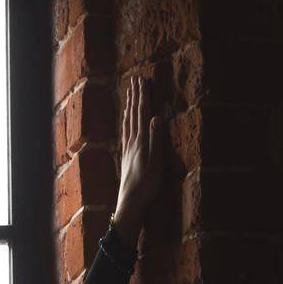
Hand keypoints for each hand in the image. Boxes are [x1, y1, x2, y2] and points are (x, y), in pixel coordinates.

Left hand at [114, 76, 167, 239]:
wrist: (130, 203)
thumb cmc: (146, 185)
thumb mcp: (155, 161)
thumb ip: (156, 138)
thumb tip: (157, 116)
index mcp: (141, 141)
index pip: (142, 113)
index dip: (143, 96)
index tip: (143, 81)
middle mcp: (132, 142)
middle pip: (133, 114)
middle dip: (135, 97)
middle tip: (135, 80)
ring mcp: (127, 149)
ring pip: (128, 122)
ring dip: (129, 107)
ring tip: (129, 95)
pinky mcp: (126, 157)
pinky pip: (125, 133)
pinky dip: (126, 122)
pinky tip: (125, 121)